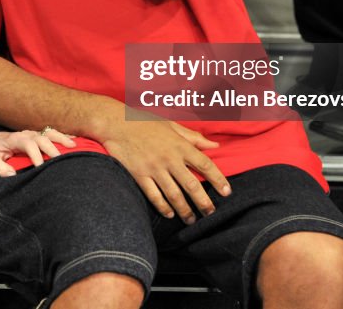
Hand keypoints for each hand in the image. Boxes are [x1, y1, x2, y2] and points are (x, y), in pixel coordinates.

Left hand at [0, 128, 76, 176]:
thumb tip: (11, 175)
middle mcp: (28, 134)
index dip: (35, 155)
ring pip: (51, 133)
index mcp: (16, 139)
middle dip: (52, 148)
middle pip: (42, 138)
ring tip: (73, 146)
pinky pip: (54, 134)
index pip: (28, 144)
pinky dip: (65, 137)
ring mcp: (35, 134)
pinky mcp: (41, 136)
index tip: (40, 167)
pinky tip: (75, 141)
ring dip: (62, 139)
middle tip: (60, 160)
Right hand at [103, 120, 229, 223]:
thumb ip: (194, 137)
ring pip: (174, 195)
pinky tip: (170, 214)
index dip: (218, 180)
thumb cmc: (144, 122)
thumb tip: (215, 145)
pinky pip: (154, 196)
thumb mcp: (171, 125)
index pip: (205, 165)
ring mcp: (154, 168)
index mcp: (180, 145)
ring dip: (185, 210)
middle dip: (204, 202)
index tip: (227, 192)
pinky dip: (163, 208)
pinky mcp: (139, 175)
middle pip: (192, 186)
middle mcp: (169, 158)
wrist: (116, 123)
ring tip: (191, 220)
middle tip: (210, 213)